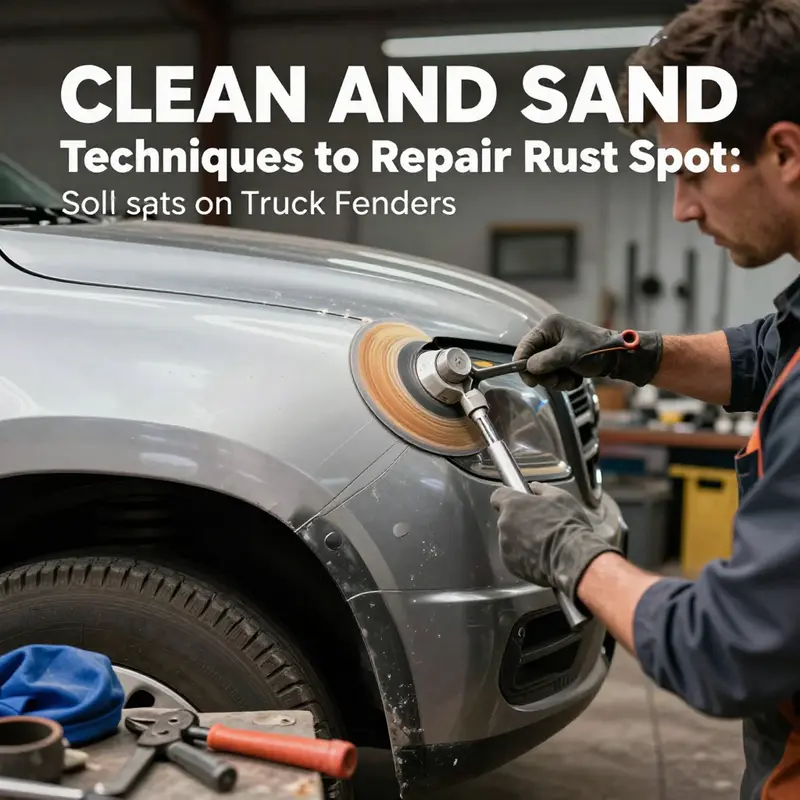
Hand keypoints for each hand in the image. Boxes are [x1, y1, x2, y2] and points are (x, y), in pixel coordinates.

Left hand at [491, 482, 621, 602]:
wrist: (571, 558)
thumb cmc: (567, 526)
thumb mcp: (561, 497)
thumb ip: (542, 489)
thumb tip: (534, 488)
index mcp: (513, 505)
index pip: (498, 496)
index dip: (508, 498)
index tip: (518, 502)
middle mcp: (504, 524)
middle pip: (506, 519)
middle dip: (519, 521)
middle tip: (539, 525)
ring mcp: (505, 546)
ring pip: (510, 539)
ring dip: (521, 540)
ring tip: (542, 543)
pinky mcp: (510, 564)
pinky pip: (514, 557)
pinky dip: (523, 557)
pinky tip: (541, 556)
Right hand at [514, 313, 662, 389]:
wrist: (619, 359)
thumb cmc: (598, 349)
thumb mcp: (571, 354)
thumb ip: (547, 360)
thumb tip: (529, 368)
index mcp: (549, 326)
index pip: (525, 345)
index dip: (522, 363)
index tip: (529, 379)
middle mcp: (550, 336)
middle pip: (532, 361)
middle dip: (545, 375)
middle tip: (557, 380)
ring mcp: (556, 349)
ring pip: (543, 371)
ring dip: (555, 380)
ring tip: (571, 378)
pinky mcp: (563, 360)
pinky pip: (553, 375)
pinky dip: (563, 381)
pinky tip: (576, 377)